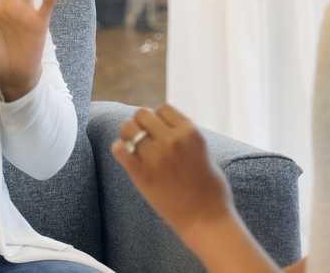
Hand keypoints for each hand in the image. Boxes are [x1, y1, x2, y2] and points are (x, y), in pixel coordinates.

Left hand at [111, 105, 234, 242]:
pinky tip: (126, 156)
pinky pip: (119, 149)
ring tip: (134, 146)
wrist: (206, 220)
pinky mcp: (141, 174)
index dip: (159, 119)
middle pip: (142, 113)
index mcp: (191, 132)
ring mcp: (156, 156)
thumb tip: (162, 124)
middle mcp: (173, 140)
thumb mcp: (203, 151)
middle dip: (141, 124)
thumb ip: (184, 136)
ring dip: (128, 135)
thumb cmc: (209, 189)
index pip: (163, 108)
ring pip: (128, 127)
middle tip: (144, 138)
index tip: (160, 131)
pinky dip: (119, 149)